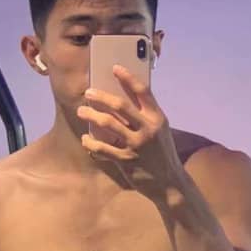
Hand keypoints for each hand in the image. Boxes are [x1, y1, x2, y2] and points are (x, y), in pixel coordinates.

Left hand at [77, 66, 183, 196]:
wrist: (169, 183)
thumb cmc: (161, 152)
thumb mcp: (159, 130)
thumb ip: (145, 116)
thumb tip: (122, 100)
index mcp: (157, 118)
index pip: (143, 91)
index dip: (128, 78)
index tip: (115, 68)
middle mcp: (148, 129)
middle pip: (121, 105)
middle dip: (101, 97)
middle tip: (88, 93)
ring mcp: (137, 145)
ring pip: (108, 124)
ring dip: (91, 115)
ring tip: (81, 111)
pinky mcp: (127, 161)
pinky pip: (103, 148)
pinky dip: (91, 143)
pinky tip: (85, 139)